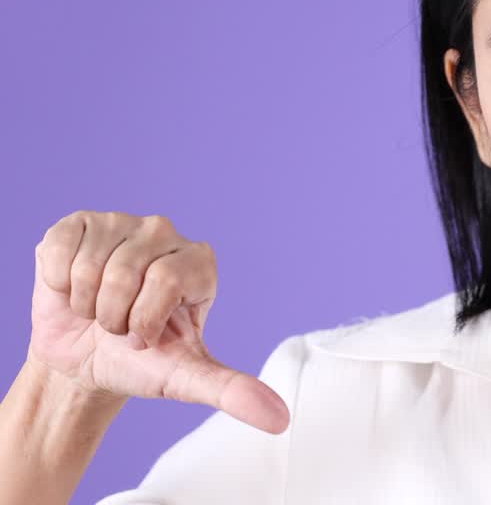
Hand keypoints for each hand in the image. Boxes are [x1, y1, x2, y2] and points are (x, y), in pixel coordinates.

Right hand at [26, 210, 289, 433]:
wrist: (85, 361)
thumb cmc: (140, 362)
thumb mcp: (185, 378)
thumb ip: (232, 391)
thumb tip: (279, 418)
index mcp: (199, 262)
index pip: (165, 280)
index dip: (144, 319)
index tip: (146, 336)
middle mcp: (164, 235)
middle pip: (126, 273)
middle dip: (113, 315)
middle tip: (118, 325)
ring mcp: (121, 224)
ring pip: (91, 265)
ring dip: (85, 303)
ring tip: (96, 309)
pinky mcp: (79, 224)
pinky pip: (60, 250)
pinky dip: (59, 282)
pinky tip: (72, 290)